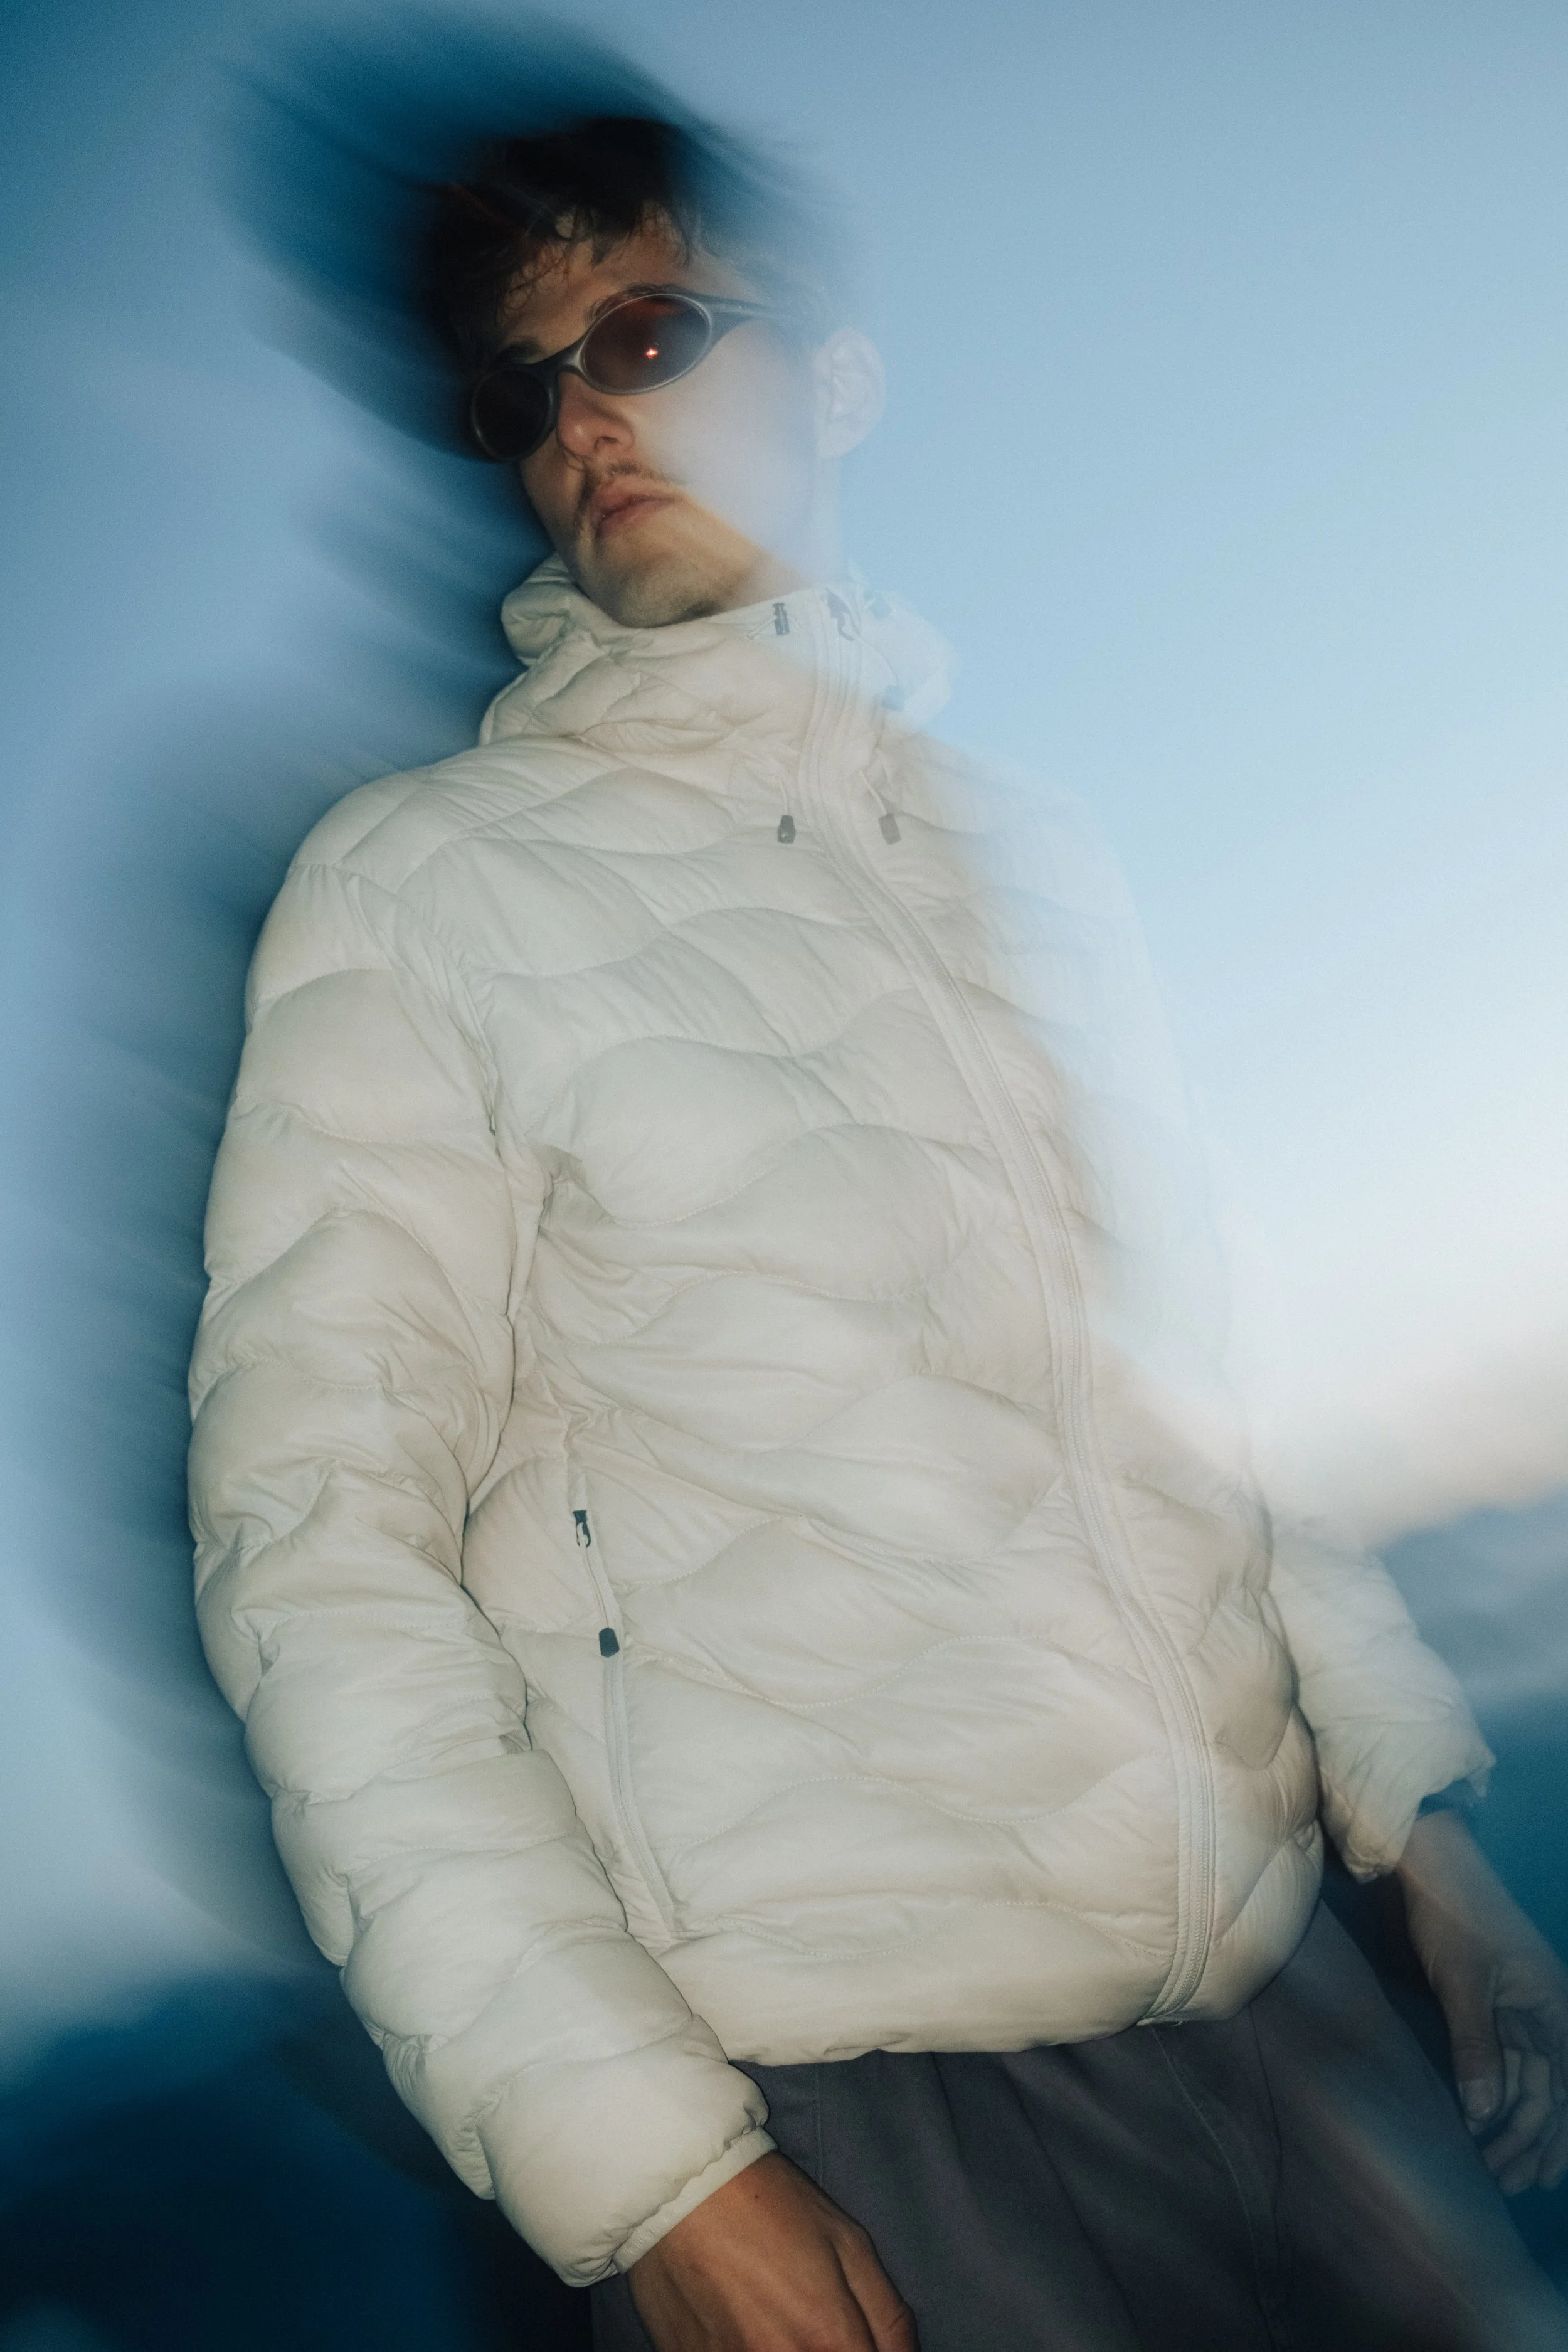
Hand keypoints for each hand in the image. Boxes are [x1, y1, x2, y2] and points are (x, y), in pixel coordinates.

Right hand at [628, 2151, 918, 2350]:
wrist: (677, 2190)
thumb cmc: (769, 2206)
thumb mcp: (849, 2245)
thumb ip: (888, 2321)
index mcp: (828, 2341)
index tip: (857, 2340)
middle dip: (831, 2351)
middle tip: (813, 2323)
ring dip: (789, 2350)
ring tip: (775, 2318)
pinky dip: (747, 2351)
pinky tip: (743, 2325)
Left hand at [1397, 1808, 1567, 2192]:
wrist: (1430, 1870)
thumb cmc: (1453, 1918)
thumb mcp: (1464, 1983)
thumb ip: (1477, 2047)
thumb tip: (1487, 2114)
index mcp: (1555, 2008)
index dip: (1563, 2136)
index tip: (1546, 2177)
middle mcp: (1546, 2015)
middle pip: (1548, 2093)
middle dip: (1531, 2140)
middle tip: (1506, 2183)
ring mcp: (1519, 2015)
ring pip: (1524, 2085)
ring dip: (1511, 2125)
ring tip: (1493, 2170)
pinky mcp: (1492, 2011)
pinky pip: (1501, 2066)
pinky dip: (1493, 2097)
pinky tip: (1482, 2125)